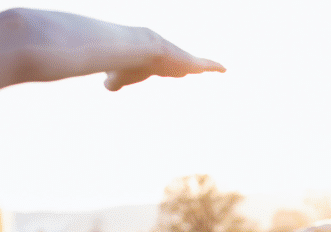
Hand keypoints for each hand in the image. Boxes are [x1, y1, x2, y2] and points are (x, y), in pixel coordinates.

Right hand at [20, 10, 224, 90]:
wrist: (124, 47)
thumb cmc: (110, 60)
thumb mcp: (110, 75)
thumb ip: (110, 80)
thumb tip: (106, 84)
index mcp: (144, 55)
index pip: (154, 61)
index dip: (160, 66)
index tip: (164, 69)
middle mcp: (162, 53)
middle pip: (175, 60)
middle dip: (185, 63)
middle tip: (194, 69)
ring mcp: (174, 55)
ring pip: (191, 60)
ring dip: (202, 64)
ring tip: (217, 68)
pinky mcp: (185, 60)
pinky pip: (204, 63)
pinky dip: (214, 66)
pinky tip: (225, 69)